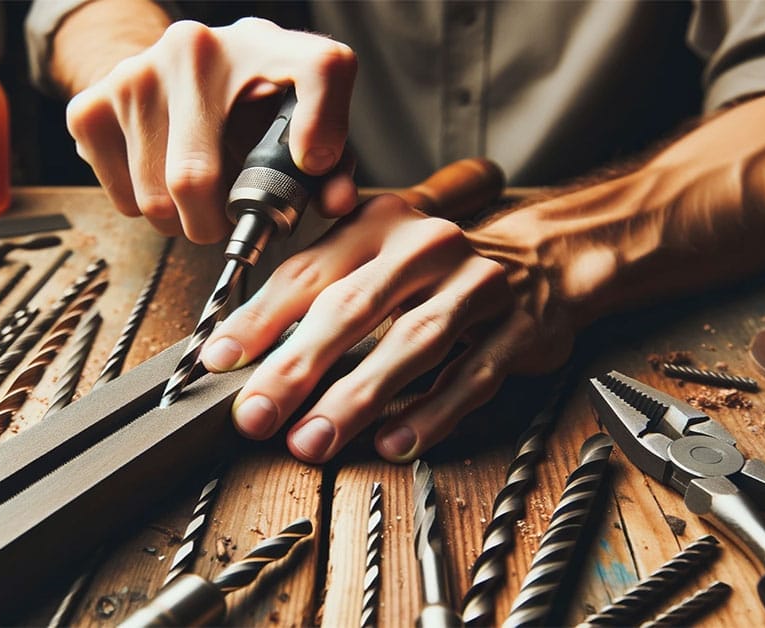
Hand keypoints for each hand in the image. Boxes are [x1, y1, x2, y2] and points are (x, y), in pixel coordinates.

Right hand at [64, 17, 357, 242]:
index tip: (313, 161)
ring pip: (154, 201)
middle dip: (213, 222)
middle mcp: (192, 48)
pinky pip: (120, 199)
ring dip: (177, 222)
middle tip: (222, 217)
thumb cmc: (246, 95)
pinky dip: (142, 207)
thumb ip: (333, 156)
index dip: (324, 124)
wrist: (172, 63)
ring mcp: (133, 76)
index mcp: (262, 43)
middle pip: (197, 180)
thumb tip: (333, 202)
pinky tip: (157, 175)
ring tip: (191, 194)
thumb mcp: (297, 111)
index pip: (319, 69)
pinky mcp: (90, 107)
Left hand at [200, 193, 576, 462]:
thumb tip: (240, 348)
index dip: (260, 320)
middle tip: (256, 415)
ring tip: (313, 440)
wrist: (545, 254)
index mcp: (380, 222)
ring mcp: (477, 286)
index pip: (308, 273)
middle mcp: (427, 247)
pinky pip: (469, 377)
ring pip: (410, 345)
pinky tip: (394, 444)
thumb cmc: (435, 265)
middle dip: (297, 367)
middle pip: (352, 308)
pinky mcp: (518, 328)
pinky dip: (431, 413)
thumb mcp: (375, 251)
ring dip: (357, 398)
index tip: (219, 360)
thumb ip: (314, 288)